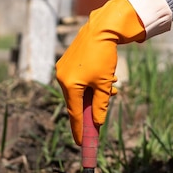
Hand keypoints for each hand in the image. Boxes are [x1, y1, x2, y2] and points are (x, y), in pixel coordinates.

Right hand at [55, 0, 144, 144]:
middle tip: (98, 122)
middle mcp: (62, 78)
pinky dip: (89, 85)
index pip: (74, 113)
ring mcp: (63, 69)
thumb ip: (101, 105)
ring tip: (111, 88)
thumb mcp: (104, 84)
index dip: (79, 129)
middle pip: (76, 102)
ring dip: (93, 95)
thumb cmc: (104, 56)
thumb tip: (98, 122)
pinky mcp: (67, 63)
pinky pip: (77, 81)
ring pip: (78, 91)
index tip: (82, 143)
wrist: (101, 28)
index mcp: (69, 85)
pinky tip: (105, 80)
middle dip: (89, 110)